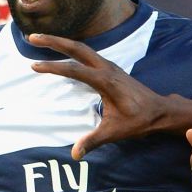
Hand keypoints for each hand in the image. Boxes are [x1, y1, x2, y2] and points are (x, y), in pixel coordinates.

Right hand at [25, 33, 191, 158]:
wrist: (159, 111)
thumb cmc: (139, 121)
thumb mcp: (115, 132)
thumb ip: (93, 141)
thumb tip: (75, 154)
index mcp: (106, 81)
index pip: (74, 70)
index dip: (53, 68)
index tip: (34, 66)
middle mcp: (106, 68)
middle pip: (76, 48)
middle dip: (54, 41)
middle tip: (32, 37)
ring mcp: (109, 66)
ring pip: (82, 48)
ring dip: (61, 42)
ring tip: (41, 40)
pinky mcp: (110, 68)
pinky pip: (87, 53)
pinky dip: (71, 49)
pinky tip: (62, 50)